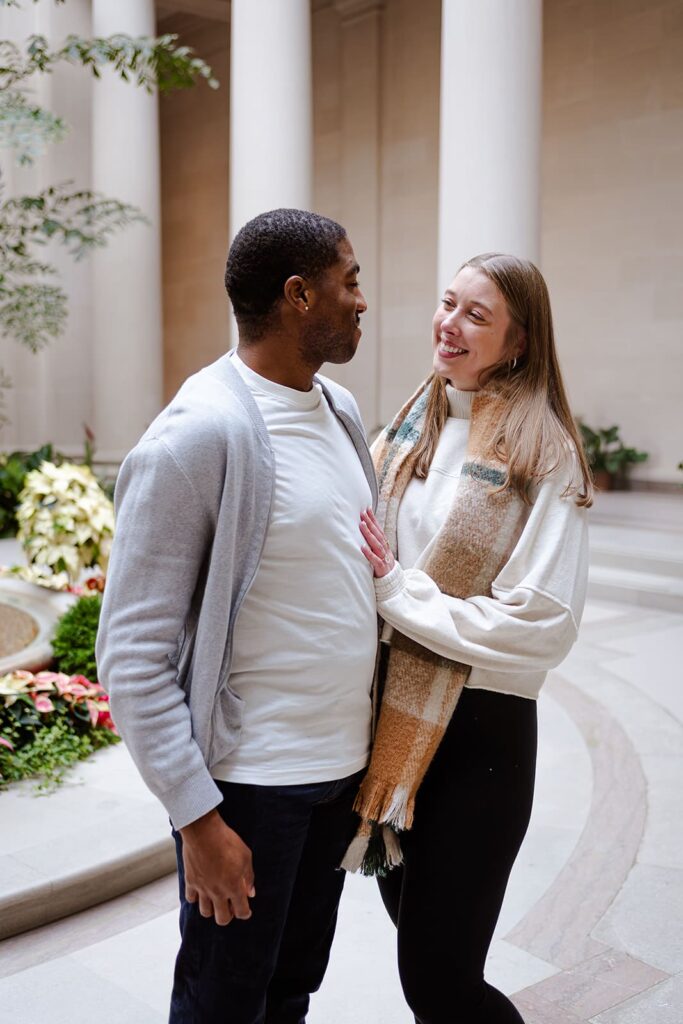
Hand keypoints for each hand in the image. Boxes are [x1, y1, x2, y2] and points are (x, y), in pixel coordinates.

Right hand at [180, 809, 254, 925]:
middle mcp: (217, 892)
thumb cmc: (227, 841)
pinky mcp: (190, 881)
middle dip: (228, 916)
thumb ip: (248, 877)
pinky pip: (191, 899)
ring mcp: (202, 888)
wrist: (203, 831)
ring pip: (205, 913)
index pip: (241, 912)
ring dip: (212, 909)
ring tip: (215, 899)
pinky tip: (201, 890)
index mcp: (233, 887)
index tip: (246, 910)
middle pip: (222, 919)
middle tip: (230, 906)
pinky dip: (196, 898)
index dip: (245, 913)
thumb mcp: (245, 856)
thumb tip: (251, 892)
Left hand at [360, 507, 395, 578]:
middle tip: (362, 513)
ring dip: (369, 534)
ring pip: (377, 544)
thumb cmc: (383, 565)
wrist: (392, 582)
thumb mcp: (380, 552)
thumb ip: (374, 543)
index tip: (367, 509)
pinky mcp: (381, 568)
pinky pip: (375, 560)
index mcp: (384, 545)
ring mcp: (384, 558)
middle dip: (370, 523)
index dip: (373, 519)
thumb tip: (364, 530)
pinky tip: (362, 547)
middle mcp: (385, 549)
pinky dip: (369, 553)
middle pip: (378, 534)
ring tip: (362, 525)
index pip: (378, 529)